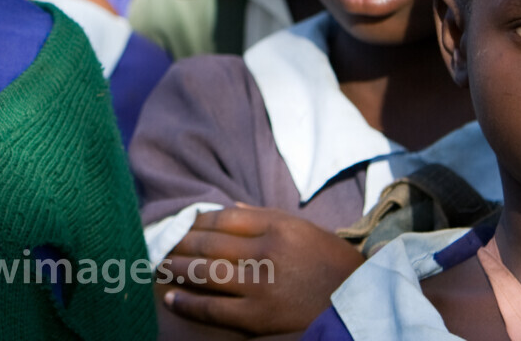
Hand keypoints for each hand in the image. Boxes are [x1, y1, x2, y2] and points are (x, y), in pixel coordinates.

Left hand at [158, 205, 363, 334]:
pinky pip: (214, 308)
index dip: (198, 220)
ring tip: (160, 265)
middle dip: (180, 242)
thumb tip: (229, 205)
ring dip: (178, 268)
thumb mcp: (305, 230)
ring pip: (206, 273)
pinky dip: (189, 303)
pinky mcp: (260, 316)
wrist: (362, 304)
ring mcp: (262, 285)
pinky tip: (171, 298)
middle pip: (210, 243)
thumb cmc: (334, 265)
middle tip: (159, 242)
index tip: (181, 223)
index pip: (225, 218)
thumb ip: (265, 217)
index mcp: (279, 226)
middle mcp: (267, 252)